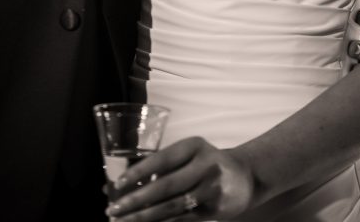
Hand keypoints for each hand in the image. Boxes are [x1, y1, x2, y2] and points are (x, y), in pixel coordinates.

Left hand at [105, 137, 253, 220]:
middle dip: (136, 200)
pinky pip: (183, 219)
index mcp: (194, 146)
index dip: (139, 172)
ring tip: (123, 221)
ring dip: (145, 217)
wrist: (246, 176)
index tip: (118, 184)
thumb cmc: (206, 162)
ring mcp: (211, 189)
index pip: (162, 159)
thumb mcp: (190, 154)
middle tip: (113, 209)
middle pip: (165, 186)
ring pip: (172, 207)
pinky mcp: (215, 210)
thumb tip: (119, 183)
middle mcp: (204, 165)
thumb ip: (162, 166)